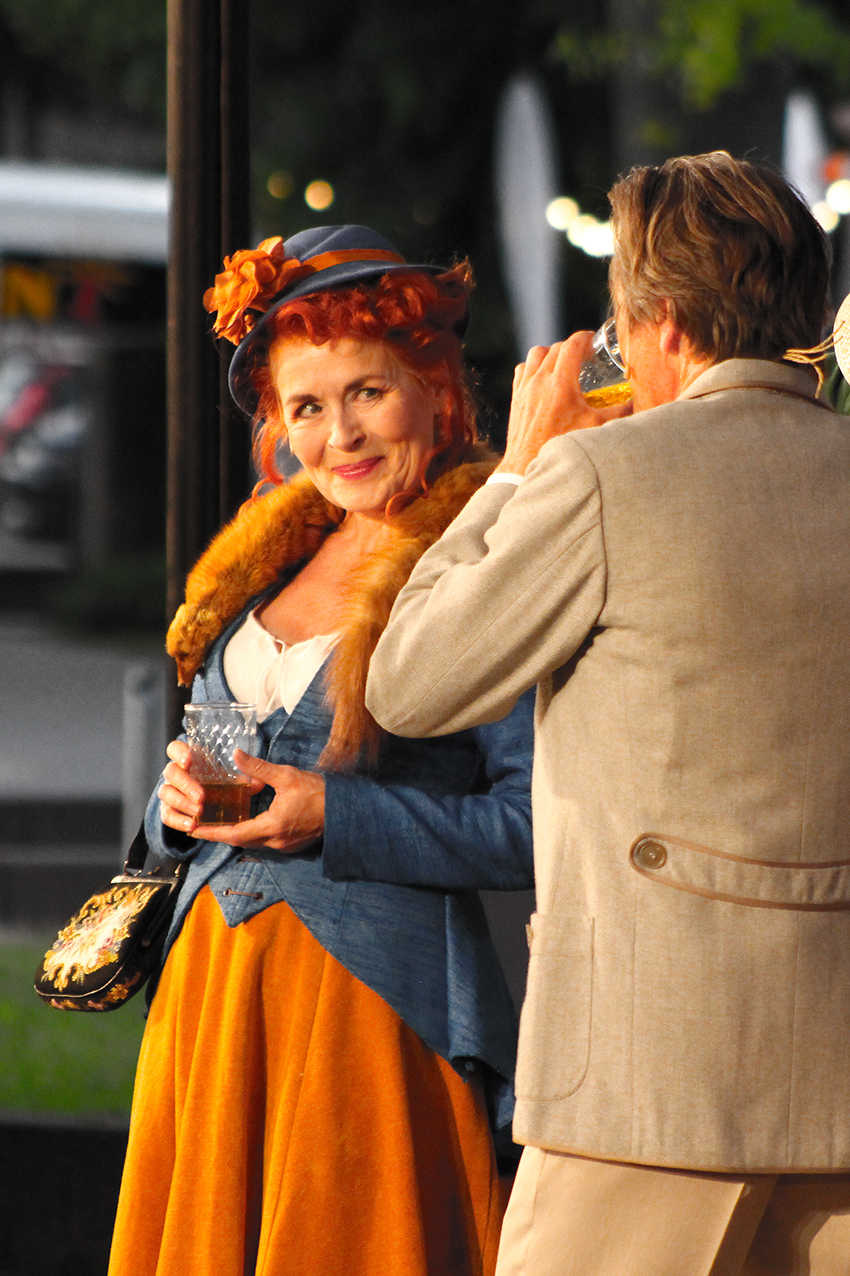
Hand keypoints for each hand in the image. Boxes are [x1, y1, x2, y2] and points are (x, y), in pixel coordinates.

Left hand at [159, 740, 324, 853]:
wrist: (345, 809)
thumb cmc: (318, 792)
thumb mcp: (286, 776)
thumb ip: (258, 768)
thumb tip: (235, 755)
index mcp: (272, 826)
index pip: (233, 835)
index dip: (211, 833)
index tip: (193, 830)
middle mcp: (276, 841)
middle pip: (240, 842)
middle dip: (220, 834)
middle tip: (201, 825)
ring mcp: (284, 845)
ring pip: (253, 842)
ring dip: (237, 834)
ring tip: (221, 822)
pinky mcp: (292, 844)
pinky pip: (265, 842)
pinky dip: (252, 834)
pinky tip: (249, 821)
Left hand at [497, 332, 631, 475]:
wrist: (526, 466)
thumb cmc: (560, 447)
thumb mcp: (594, 428)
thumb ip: (618, 413)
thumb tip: (635, 404)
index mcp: (560, 383)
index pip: (572, 345)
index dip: (585, 338)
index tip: (593, 342)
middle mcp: (540, 380)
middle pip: (556, 348)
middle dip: (572, 347)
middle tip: (585, 356)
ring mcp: (525, 388)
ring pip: (536, 354)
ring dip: (551, 353)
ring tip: (563, 364)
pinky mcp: (516, 397)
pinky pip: (522, 369)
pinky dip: (533, 367)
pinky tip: (543, 378)